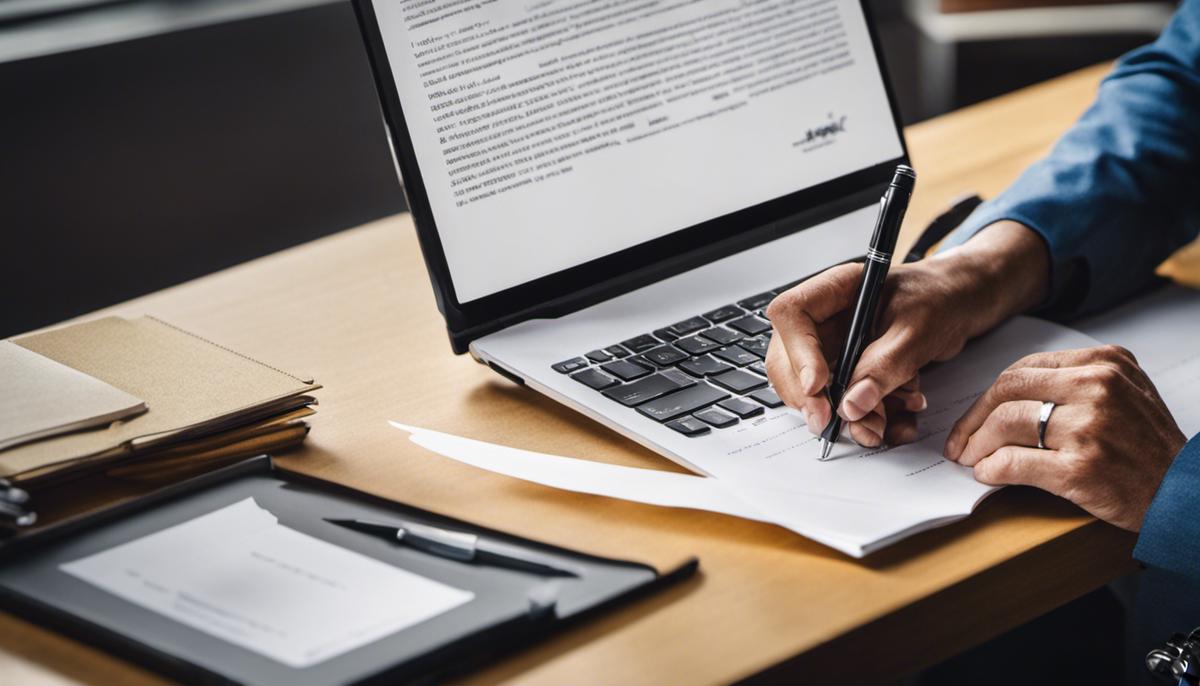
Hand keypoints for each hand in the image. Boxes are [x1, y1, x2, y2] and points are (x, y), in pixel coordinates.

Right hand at [765, 220, 1050, 446]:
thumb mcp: (918, 328)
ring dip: (847, 417)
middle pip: (790, 361)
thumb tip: (852, 403)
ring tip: (881, 429)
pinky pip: (845, 403)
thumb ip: (884, 365)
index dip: (797, 354)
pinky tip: (898, 422)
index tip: (818, 387)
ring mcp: (835, 348)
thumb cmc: (942, 297)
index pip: (792, 316)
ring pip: (816, 391)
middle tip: (832, 425)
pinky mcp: (851, 372)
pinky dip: (870, 419)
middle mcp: (826, 321)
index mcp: (834, 291)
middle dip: (812, 399)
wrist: (964, 305)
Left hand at [945, 345, 1186, 530]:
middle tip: (960, 441)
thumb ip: (1072, 382)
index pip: (1024, 370)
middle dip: (973, 419)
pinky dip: (992, 469)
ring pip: (1007, 424)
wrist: (1185, 492)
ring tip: (971, 459)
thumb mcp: (1123, 392)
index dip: (989, 396)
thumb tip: (1004, 398)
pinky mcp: (1080, 469)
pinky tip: (988, 473)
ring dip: (978, 445)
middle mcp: (1096, 388)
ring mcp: (1089, 427)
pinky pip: (1015, 463)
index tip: (974, 416)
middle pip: (1007, 392)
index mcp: (1103, 363)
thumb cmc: (1148, 446)